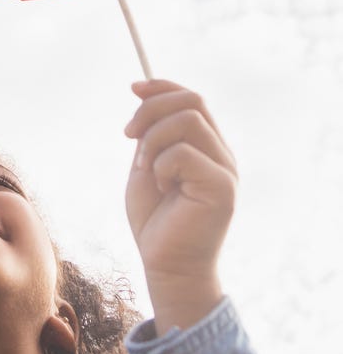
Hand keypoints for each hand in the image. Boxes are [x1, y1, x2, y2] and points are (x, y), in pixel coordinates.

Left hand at [124, 80, 237, 333]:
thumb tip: (143, 94)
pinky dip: (160, 165)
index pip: (193, 99)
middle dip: (150, 110)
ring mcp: (225, 170)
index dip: (163, 87)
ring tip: (147, 170)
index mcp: (207, 147)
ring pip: (186, 121)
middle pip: (192, 100)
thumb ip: (151, 136)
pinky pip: (183, 152)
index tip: (133, 88)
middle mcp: (222, 154)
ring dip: (152, 141)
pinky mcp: (221, 187)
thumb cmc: (155, 222)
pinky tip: (162, 188)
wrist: (165, 266)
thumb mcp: (146, 167)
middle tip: (127, 135)